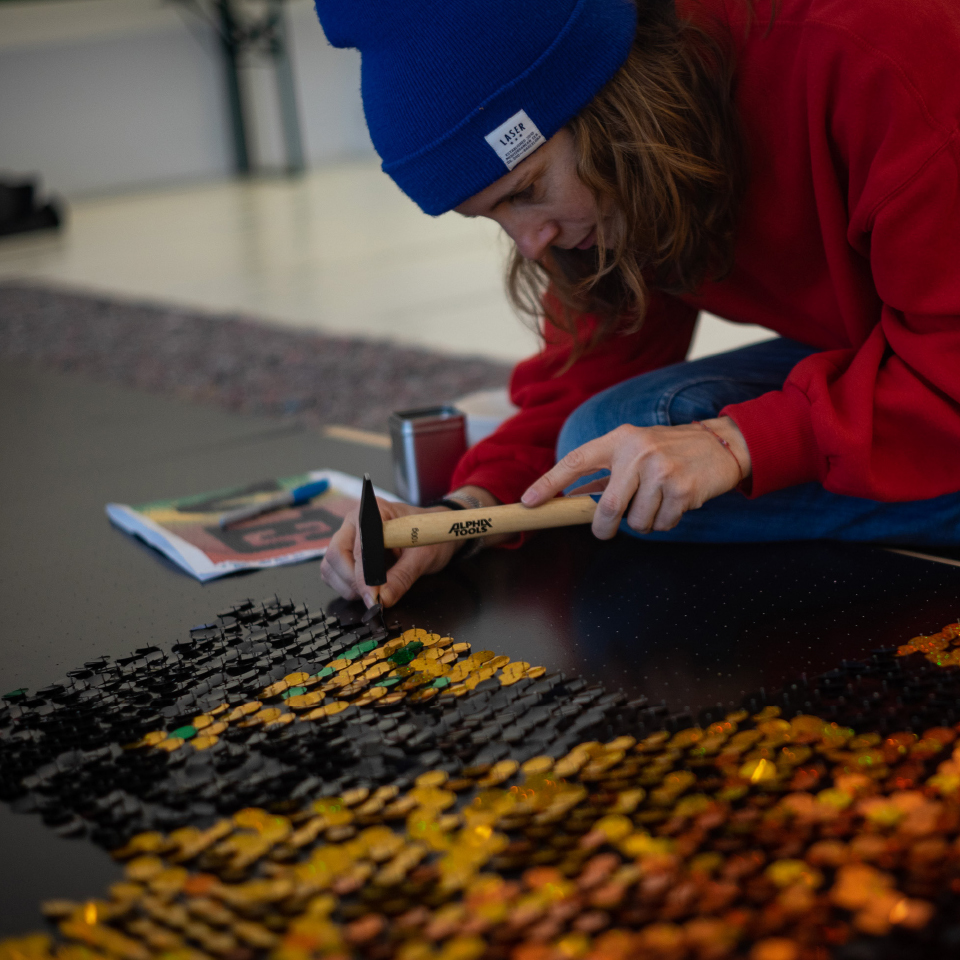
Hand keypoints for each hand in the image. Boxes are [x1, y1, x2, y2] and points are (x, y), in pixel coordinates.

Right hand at [320, 499, 459, 607]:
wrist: (434, 530)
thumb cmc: (430, 534)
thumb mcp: (424, 555)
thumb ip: (403, 576)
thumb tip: (383, 599)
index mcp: (375, 511)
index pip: (359, 545)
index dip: (362, 574)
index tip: (372, 596)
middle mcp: (355, 521)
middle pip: (335, 554)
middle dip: (352, 581)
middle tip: (374, 597)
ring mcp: (348, 536)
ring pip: (330, 566)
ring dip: (347, 586)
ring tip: (372, 593)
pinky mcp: (346, 551)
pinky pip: (332, 572)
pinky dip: (345, 587)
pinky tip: (365, 589)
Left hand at [521, 417, 750, 537]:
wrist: (721, 444)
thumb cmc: (670, 451)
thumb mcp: (636, 450)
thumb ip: (606, 473)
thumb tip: (572, 500)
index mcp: (619, 439)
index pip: (575, 461)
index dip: (549, 483)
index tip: (529, 502)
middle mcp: (638, 451)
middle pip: (607, 507)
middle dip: (604, 527)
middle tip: (606, 530)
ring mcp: (661, 470)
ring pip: (636, 521)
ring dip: (643, 523)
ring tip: (656, 503)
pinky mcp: (682, 489)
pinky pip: (661, 524)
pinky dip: (665, 522)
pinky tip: (675, 503)